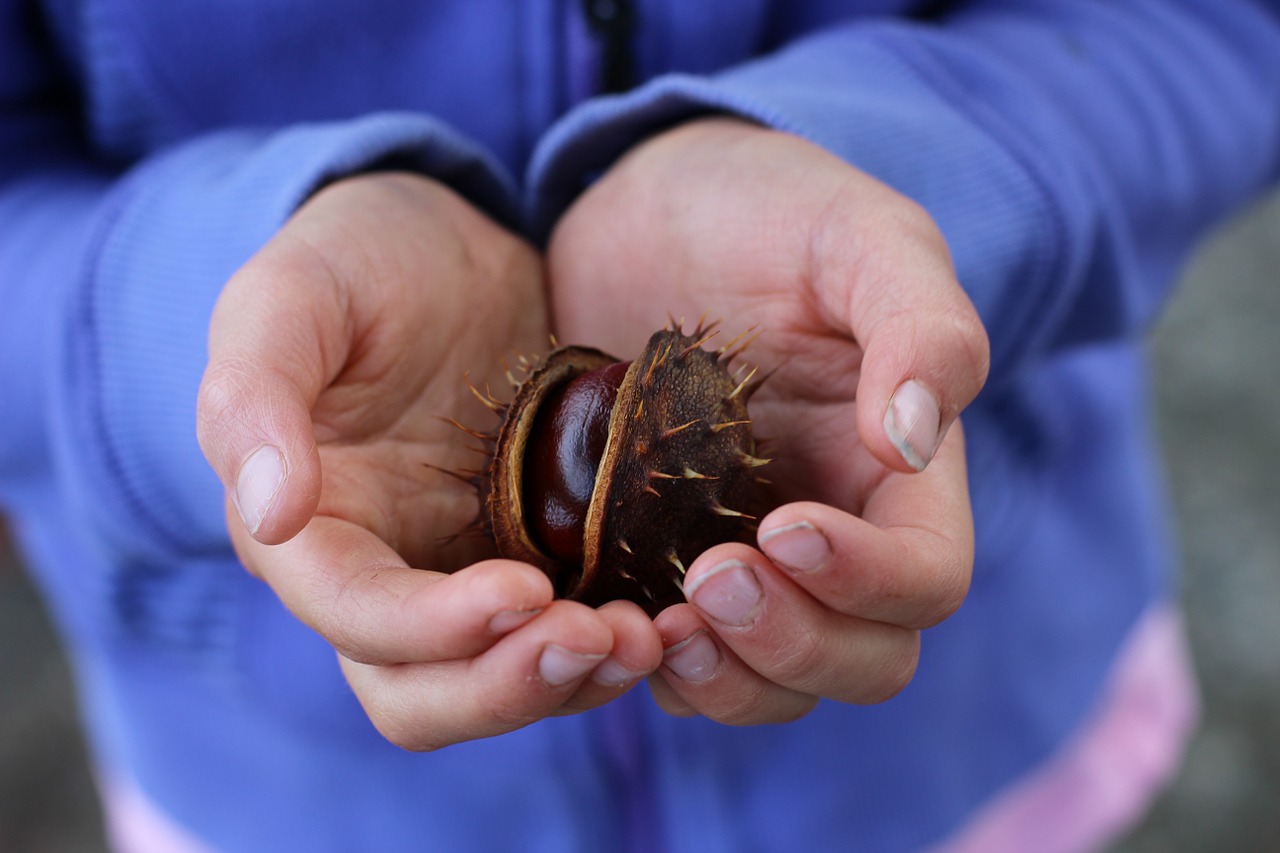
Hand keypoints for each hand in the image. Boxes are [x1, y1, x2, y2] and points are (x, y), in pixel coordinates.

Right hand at [197, 173, 660, 748]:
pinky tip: (666, 617)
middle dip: (505, 686)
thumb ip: (254, 393)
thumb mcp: (292, 295)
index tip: (524, 589)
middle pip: (420, 694)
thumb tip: (269, 516)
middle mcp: (381, 575)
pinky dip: (609, 648)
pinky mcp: (535, 556)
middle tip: (600, 639)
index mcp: (310, 528)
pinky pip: (564, 636)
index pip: (351, 615)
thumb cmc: (357, 259)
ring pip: (497, 681)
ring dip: (570, 681)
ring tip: (646, 636)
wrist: (449, 250)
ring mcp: (461, 574)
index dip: (431, 628)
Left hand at [547, 118, 989, 722]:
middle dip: (793, 642)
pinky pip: (677, 659)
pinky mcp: (658, 562)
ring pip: (771, 683)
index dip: (867, 581)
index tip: (783, 526)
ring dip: (724, 678)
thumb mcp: (856, 234)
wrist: (649, 207)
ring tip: (658, 625)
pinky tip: (604, 620)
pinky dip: (652, 665)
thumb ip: (918, 322)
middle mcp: (834, 535)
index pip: (923, 578)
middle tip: (709, 577)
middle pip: (861, 660)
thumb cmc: (766, 208)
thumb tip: (918, 442)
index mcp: (899, 473)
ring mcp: (744, 558)